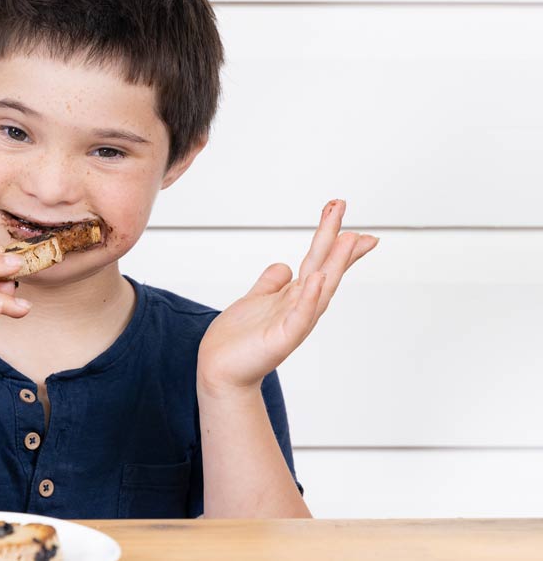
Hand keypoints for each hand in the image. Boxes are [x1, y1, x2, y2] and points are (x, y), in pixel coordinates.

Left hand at [197, 200, 378, 399]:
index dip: (335, 245)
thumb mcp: (255, 300)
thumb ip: (270, 283)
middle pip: (324, 267)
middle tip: (343, 206)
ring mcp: (293, 322)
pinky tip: (318, 277)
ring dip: (335, 263)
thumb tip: (284, 265)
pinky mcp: (282, 338)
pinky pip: (300, 314)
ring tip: (348, 238)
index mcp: (293, 297)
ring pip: (320, 287)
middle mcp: (299, 307)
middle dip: (336, 239)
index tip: (355, 226)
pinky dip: (310, 297)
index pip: (319, 264)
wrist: (220, 370)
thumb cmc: (238, 341)